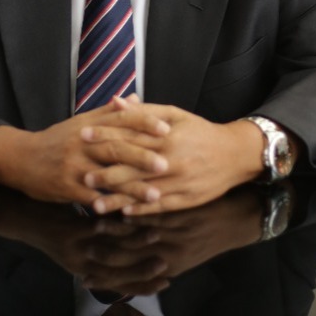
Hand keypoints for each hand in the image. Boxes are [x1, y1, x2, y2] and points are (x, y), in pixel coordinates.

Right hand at [0, 99, 172, 208]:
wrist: (21, 158)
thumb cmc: (56, 140)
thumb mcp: (80, 122)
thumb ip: (109, 112)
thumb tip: (136, 98)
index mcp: (89, 124)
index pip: (120, 119)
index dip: (144, 122)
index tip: (166, 128)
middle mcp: (83, 142)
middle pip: (116, 146)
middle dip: (143, 156)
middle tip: (167, 164)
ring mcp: (74, 165)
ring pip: (107, 174)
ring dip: (132, 186)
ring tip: (155, 194)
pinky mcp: (67, 187)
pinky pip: (92, 196)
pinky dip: (110, 204)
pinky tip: (128, 212)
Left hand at [80, 98, 265, 214]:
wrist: (234, 154)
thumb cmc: (200, 132)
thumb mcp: (174, 114)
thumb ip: (144, 111)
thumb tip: (116, 102)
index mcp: (166, 137)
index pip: (129, 135)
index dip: (104, 136)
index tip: (83, 137)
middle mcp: (170, 161)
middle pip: (132, 167)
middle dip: (105, 172)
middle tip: (82, 175)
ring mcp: (177, 182)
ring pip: (142, 191)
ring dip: (117, 198)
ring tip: (95, 203)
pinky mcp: (185, 199)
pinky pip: (158, 207)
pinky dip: (140, 210)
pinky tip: (124, 213)